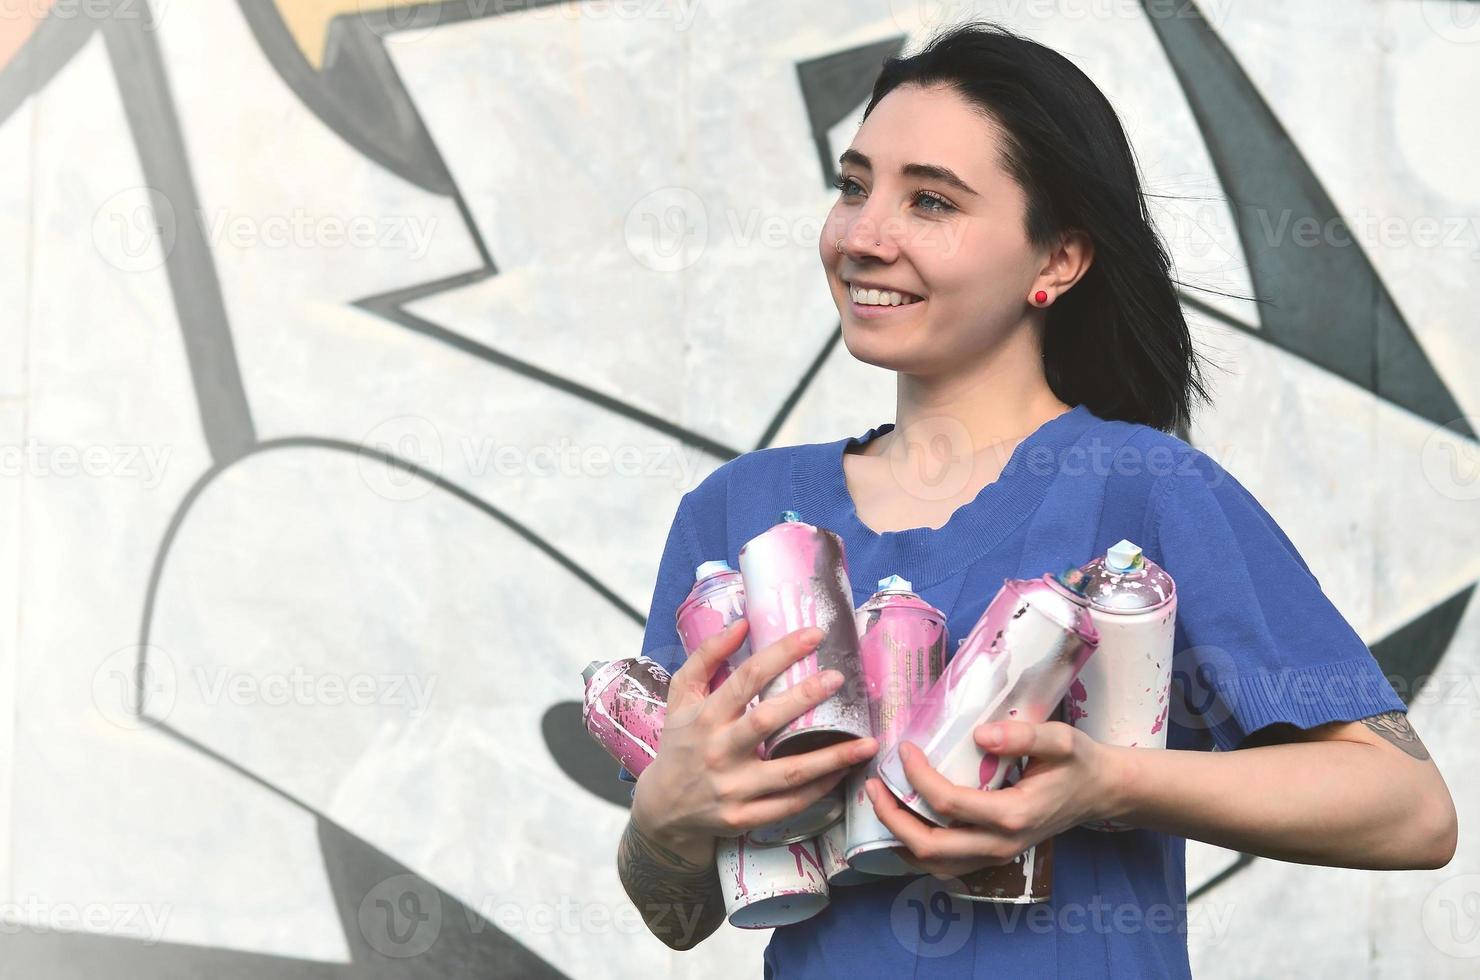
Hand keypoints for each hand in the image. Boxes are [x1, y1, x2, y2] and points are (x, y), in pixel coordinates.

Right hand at [631, 618, 878, 847]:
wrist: (662, 808)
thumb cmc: (679, 743)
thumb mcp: (681, 696)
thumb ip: (706, 656)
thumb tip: (742, 623)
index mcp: (705, 717)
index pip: (746, 678)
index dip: (781, 653)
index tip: (814, 635)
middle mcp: (719, 751)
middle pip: (766, 721)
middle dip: (805, 697)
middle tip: (839, 677)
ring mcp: (732, 789)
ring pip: (789, 773)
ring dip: (832, 757)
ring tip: (867, 742)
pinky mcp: (743, 818)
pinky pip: (790, 805)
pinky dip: (820, 790)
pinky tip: (844, 773)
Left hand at [864, 719, 1126, 877]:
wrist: (1099, 792)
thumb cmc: (1078, 763)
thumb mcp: (1060, 739)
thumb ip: (1023, 735)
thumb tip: (980, 735)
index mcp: (1013, 815)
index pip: (949, 804)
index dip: (918, 777)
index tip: (905, 748)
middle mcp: (999, 845)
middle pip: (929, 846)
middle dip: (892, 816)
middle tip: (871, 784)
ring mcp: (994, 856)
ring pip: (932, 862)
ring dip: (899, 835)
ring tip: (879, 801)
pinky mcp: (991, 856)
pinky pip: (945, 864)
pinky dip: (916, 846)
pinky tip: (903, 820)